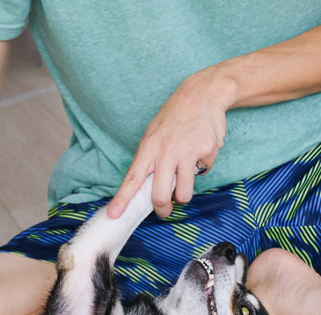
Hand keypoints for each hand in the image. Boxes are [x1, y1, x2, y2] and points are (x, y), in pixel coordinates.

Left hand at [107, 69, 232, 218]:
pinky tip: (199, 150)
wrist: (203, 93)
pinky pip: (203, 172)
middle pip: (160, 195)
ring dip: (184, 195)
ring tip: (184, 180)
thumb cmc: (174, 117)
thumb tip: (145, 188)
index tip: (113, 215)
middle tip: (165, 209)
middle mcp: (166, 151)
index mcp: (148, 148)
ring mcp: (188, 152)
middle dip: (162, 209)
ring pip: (184, 193)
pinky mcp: (207, 151)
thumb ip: (149, 160)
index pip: (132, 179)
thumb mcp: (153, 135)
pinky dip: (201, 167)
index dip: (122, 199)